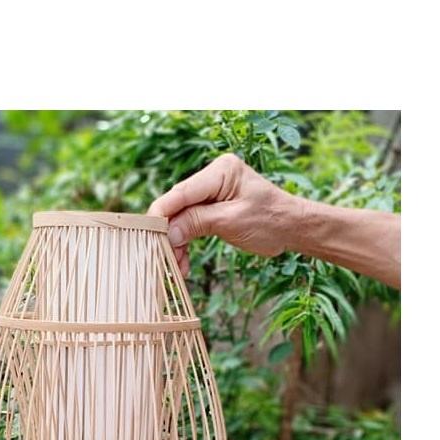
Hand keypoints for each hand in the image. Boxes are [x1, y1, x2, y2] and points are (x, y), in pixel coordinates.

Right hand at [148, 154, 298, 275]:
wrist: (291, 228)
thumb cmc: (270, 221)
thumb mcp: (231, 222)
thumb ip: (197, 222)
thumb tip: (168, 233)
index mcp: (220, 171)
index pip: (181, 192)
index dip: (162, 213)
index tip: (148, 234)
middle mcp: (213, 177)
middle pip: (178, 205)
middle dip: (169, 233)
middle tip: (164, 258)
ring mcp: (212, 191)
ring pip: (182, 217)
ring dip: (177, 243)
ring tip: (177, 267)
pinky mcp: (212, 206)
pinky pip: (191, 223)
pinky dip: (186, 242)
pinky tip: (184, 262)